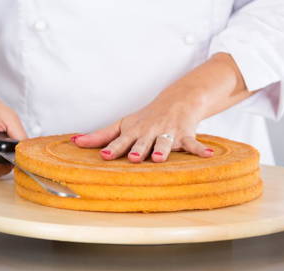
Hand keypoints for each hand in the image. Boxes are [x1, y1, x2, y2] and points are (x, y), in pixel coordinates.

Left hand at [72, 88, 212, 162]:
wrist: (177, 100)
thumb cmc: (145, 118)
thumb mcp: (122, 124)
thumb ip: (100, 135)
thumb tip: (74, 141)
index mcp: (133, 131)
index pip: (121, 141)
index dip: (113, 148)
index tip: (105, 155)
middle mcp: (149, 131)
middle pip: (142, 142)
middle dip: (138, 149)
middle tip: (134, 158)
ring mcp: (167, 132)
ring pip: (165, 142)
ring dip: (163, 149)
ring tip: (160, 157)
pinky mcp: (185, 134)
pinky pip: (194, 143)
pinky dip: (201, 149)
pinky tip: (209, 155)